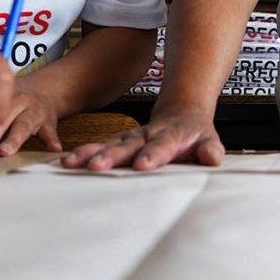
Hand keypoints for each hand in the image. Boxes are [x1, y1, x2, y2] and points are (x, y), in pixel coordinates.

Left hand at [0, 90, 60, 155]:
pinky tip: (54, 148)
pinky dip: (52, 141)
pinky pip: (50, 133)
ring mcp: (35, 113)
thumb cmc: (16, 99)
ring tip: (4, 152)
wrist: (47, 90)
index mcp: (2, 97)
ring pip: (23, 126)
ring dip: (13, 139)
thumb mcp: (1, 98)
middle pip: (2, 118)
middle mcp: (18, 102)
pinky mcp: (49, 123)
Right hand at [60, 110, 224, 170]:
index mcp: (169, 136)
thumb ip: (210, 149)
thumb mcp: (209, 139)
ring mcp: (130, 138)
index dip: (152, 156)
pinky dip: (83, 154)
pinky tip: (66, 163)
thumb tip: (213, 158)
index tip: (142, 166)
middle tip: (95, 166)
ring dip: (89, 154)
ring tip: (71, 163)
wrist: (181, 112)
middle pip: (127, 146)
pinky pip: (99, 148)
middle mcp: (146, 136)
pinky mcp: (119, 143)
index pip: (161, 146)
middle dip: (111, 156)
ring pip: (108, 144)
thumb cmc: (195, 132)